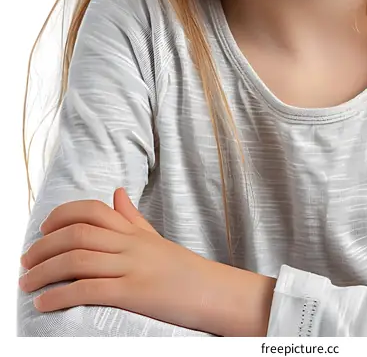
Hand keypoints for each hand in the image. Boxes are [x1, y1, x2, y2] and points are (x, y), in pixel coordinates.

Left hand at [19, 188, 214, 330]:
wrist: (212, 291)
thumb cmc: (182, 269)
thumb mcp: (155, 238)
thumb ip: (132, 217)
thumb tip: (116, 192)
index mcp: (133, 231)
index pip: (92, 210)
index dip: (62, 215)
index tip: (43, 229)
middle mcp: (130, 244)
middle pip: (77, 234)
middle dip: (44, 247)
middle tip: (25, 260)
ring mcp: (131, 266)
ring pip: (78, 260)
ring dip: (44, 271)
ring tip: (26, 283)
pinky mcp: (133, 293)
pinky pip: (89, 290)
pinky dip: (61, 296)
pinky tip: (44, 303)